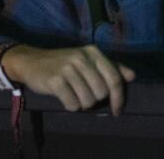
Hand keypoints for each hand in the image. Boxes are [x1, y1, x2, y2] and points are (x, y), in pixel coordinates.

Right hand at [1, 44, 135, 114]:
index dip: (118, 98)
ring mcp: (67, 68)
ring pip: (88, 101)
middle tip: (82, 93)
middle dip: (94, 99)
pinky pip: (73, 104)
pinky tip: (63, 97)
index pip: (114, 78)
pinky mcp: (55, 80)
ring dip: (81, 103)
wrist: (31, 61)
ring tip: (72, 94)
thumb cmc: (62, 63)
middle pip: (102, 93)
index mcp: (92, 52)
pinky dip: (70, 105)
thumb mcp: (86, 60)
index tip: (117, 110)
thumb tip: (132, 76)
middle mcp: (81, 58)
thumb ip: (110, 67)